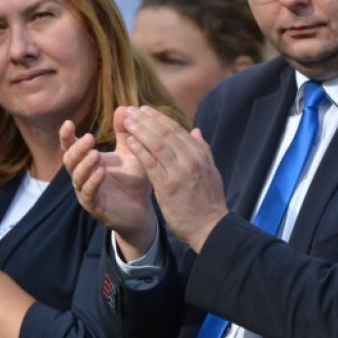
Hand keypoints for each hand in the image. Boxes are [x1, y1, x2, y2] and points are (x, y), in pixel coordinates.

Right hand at [61, 109, 155, 258]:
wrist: (143, 209)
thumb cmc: (132, 180)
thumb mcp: (130, 153)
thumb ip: (125, 133)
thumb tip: (123, 107)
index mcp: (87, 161)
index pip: (70, 146)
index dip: (66, 135)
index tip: (68, 122)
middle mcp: (82, 175)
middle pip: (69, 160)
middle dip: (76, 148)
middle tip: (89, 138)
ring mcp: (86, 191)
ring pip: (76, 177)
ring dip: (84, 165)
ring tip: (95, 153)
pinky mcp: (95, 206)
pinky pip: (88, 193)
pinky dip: (93, 182)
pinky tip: (101, 172)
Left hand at [123, 107, 227, 251]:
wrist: (211, 228)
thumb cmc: (209, 201)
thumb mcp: (211, 171)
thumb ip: (203, 150)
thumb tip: (196, 131)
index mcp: (199, 154)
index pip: (176, 129)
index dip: (158, 117)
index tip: (144, 109)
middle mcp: (190, 159)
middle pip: (164, 132)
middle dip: (146, 119)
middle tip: (130, 110)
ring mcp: (180, 172)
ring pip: (157, 144)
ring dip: (140, 130)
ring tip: (126, 120)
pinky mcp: (168, 186)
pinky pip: (151, 163)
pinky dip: (140, 150)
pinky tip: (129, 141)